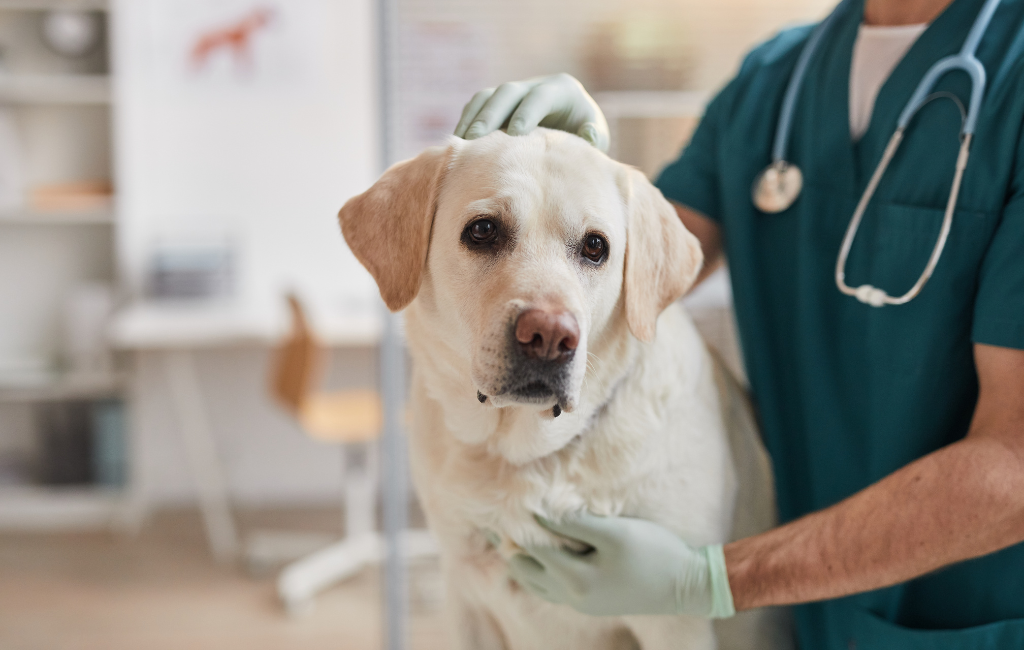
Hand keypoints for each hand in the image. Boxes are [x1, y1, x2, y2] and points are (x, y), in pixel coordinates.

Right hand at [453, 74, 609, 151]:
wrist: (575, 128)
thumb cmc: (586, 136)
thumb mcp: (598, 138)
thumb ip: (594, 138)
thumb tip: (588, 135)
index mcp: (562, 89)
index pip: (540, 97)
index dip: (526, 113)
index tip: (513, 135)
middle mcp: (536, 84)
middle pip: (507, 92)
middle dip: (490, 114)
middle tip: (475, 139)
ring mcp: (516, 91)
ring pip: (488, 96)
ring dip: (473, 118)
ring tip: (461, 143)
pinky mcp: (501, 102)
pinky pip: (478, 105)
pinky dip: (467, 121)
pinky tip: (459, 143)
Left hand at [507, 513, 734, 617]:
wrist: (687, 586)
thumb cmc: (654, 553)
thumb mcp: (615, 532)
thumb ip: (575, 523)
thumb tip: (539, 510)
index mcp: (575, 579)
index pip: (532, 547)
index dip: (517, 523)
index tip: (507, 500)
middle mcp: (571, 596)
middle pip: (524, 569)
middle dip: (510, 544)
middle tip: (498, 518)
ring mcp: (580, 602)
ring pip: (535, 582)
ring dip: (523, 559)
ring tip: (512, 533)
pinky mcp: (590, 602)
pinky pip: (550, 588)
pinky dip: (539, 569)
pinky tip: (542, 552)